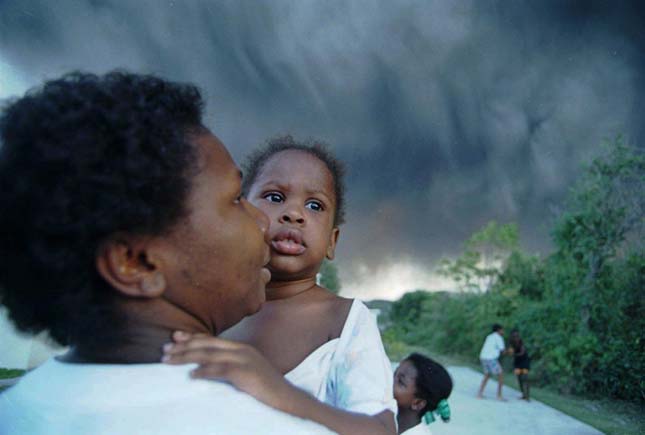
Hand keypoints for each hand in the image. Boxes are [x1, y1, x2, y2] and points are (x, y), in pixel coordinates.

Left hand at [162, 331, 292, 409]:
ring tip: (169, 360)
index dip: (192, 337)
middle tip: (164, 349)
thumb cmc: (266, 391)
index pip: (212, 340)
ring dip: (187, 357)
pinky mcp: (247, 373)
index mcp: (242, 349)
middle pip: (208, 345)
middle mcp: (242, 350)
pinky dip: (204, 371)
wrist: (288, 401)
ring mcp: (246, 360)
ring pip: (210, 354)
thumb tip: (207, 370)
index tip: (174, 337)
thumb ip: (230, 368)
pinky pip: (221, 370)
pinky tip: (191, 375)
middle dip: (184, 346)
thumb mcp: (247, 374)